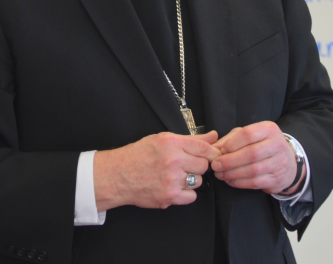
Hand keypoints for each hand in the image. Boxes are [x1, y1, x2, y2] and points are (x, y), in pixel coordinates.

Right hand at [93, 131, 219, 210]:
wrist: (118, 175)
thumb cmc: (138, 155)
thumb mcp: (162, 139)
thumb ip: (191, 139)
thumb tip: (213, 136)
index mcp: (172, 143)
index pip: (204, 148)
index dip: (212, 153)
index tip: (212, 156)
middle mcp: (173, 161)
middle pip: (203, 165)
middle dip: (197, 166)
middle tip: (186, 166)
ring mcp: (171, 180)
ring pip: (198, 181)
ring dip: (191, 180)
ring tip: (176, 176)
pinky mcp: (169, 196)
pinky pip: (191, 197)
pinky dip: (186, 194)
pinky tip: (175, 187)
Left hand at [210, 122, 302, 194]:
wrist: (287, 161)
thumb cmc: (262, 145)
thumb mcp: (248, 135)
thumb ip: (230, 139)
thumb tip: (213, 149)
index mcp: (269, 129)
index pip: (248, 134)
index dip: (232, 143)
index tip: (221, 150)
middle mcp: (277, 145)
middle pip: (251, 154)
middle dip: (230, 161)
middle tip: (215, 165)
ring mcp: (279, 163)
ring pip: (253, 170)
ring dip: (232, 173)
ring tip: (220, 174)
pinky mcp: (277, 179)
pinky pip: (255, 182)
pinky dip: (239, 183)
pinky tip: (230, 180)